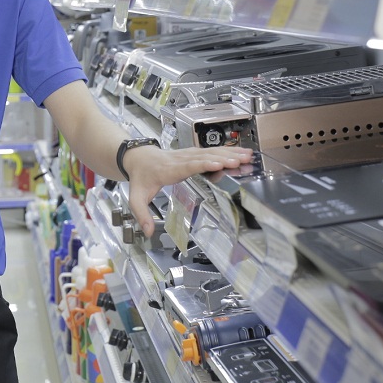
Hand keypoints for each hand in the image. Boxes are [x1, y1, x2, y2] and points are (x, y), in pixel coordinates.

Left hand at [124, 145, 253, 235]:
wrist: (137, 158)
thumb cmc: (140, 177)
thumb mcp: (136, 197)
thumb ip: (141, 214)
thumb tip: (148, 232)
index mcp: (169, 170)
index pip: (187, 166)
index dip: (202, 165)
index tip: (217, 165)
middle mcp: (180, 160)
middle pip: (203, 158)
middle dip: (222, 158)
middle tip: (240, 161)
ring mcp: (187, 155)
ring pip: (209, 152)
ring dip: (228, 153)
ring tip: (246, 155)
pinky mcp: (192, 154)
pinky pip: (210, 151)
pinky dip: (225, 151)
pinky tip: (240, 152)